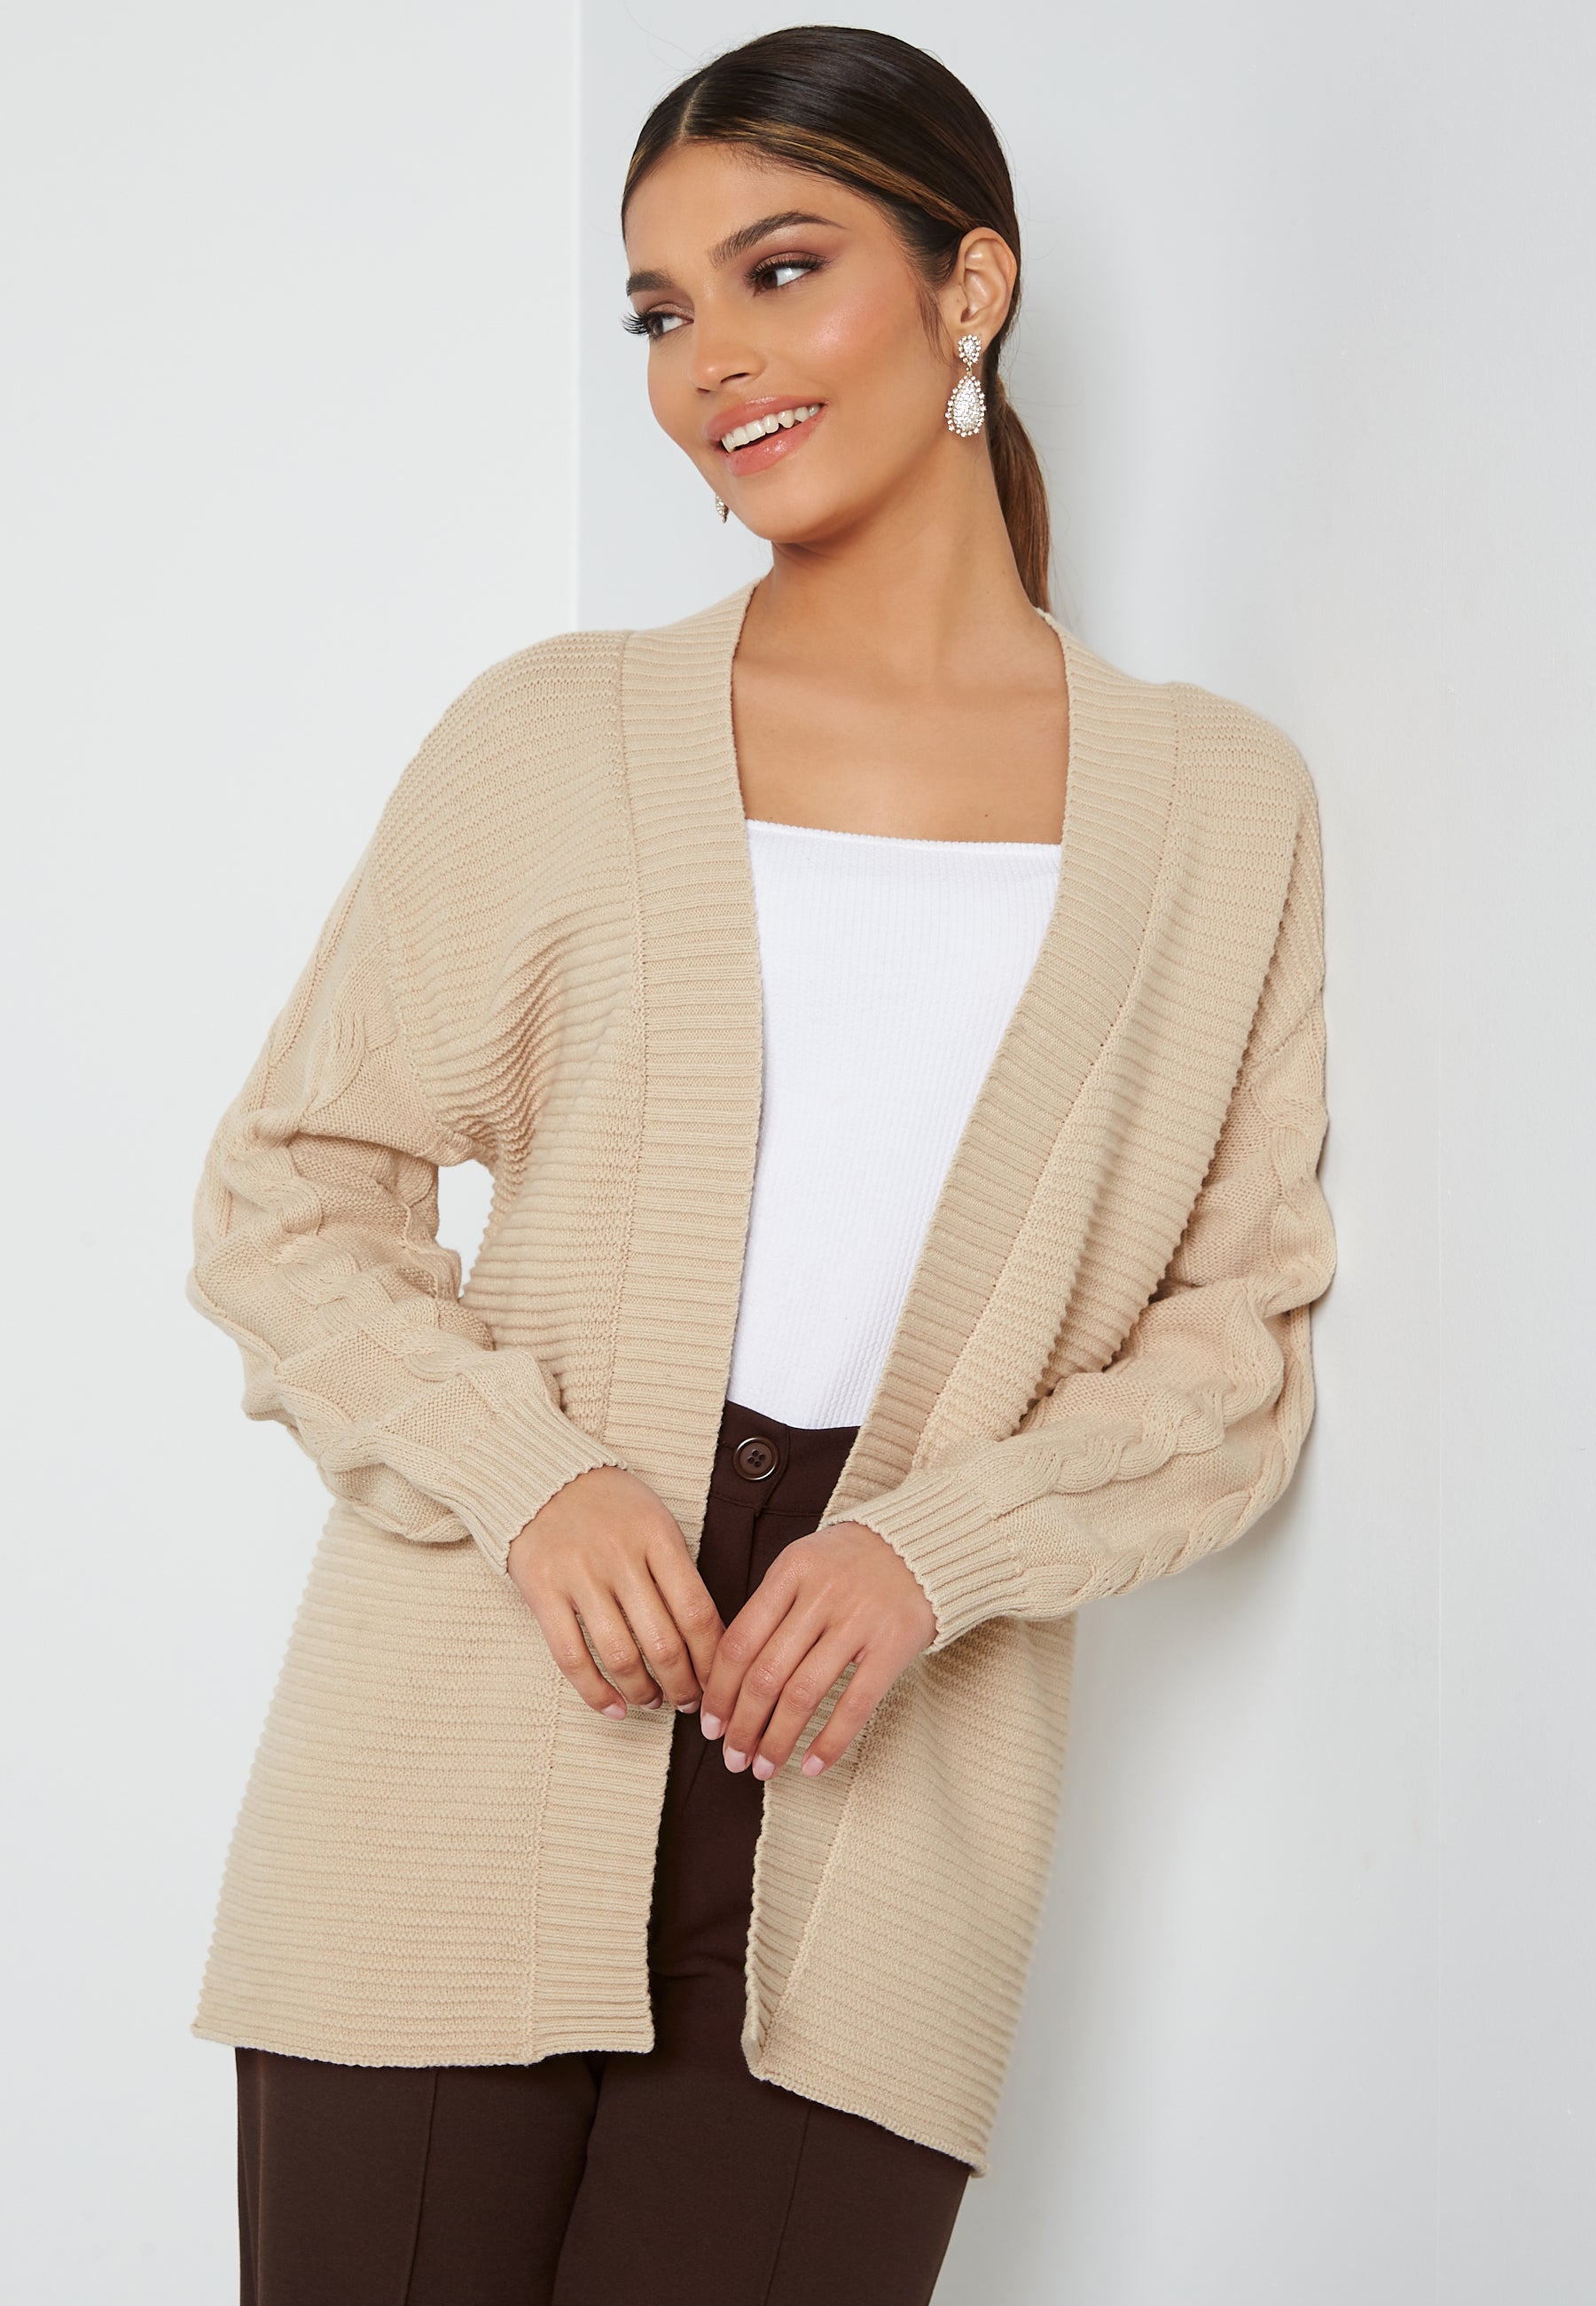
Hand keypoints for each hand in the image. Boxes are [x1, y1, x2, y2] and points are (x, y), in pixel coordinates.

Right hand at [507, 1467, 723, 1719]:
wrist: (538, 1476)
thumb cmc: (607, 1504)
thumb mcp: (654, 1520)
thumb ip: (677, 1570)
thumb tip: (709, 1637)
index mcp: (657, 1537)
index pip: (698, 1612)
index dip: (713, 1658)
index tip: (719, 1680)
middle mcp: (621, 1557)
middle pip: (663, 1642)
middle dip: (684, 1685)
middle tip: (690, 1701)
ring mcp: (579, 1575)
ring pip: (620, 1655)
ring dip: (643, 1692)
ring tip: (654, 1702)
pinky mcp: (543, 1592)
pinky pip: (571, 1657)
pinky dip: (596, 1692)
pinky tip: (614, 1708)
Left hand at [698, 1521, 936, 1780]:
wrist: (921, 1545)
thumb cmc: (851, 1562)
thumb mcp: (803, 1564)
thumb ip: (769, 1609)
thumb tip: (728, 1680)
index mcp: (790, 1571)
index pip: (740, 1642)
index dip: (719, 1691)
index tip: (710, 1724)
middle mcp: (821, 1594)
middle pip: (765, 1674)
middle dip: (743, 1726)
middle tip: (733, 1757)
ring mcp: (858, 1620)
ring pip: (803, 1694)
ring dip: (777, 1741)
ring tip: (764, 1767)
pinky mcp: (893, 1646)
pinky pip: (854, 1705)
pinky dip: (829, 1742)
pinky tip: (811, 1766)